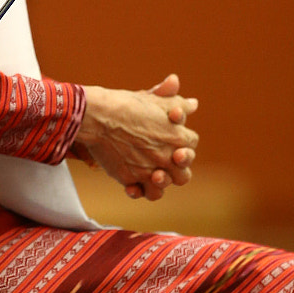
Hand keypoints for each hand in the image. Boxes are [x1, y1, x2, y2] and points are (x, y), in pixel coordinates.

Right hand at [75, 73, 197, 200]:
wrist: (100, 117)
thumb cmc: (127, 104)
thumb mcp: (156, 99)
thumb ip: (178, 103)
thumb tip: (193, 104)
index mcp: (178, 137)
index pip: (192, 142)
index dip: (182, 138)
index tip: (170, 134)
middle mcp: (166, 157)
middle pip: (184, 173)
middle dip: (177, 167)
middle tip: (166, 158)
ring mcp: (149, 170)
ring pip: (163, 188)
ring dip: (160, 182)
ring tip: (151, 174)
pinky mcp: (130, 178)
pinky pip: (140, 193)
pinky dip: (138, 191)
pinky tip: (133, 183)